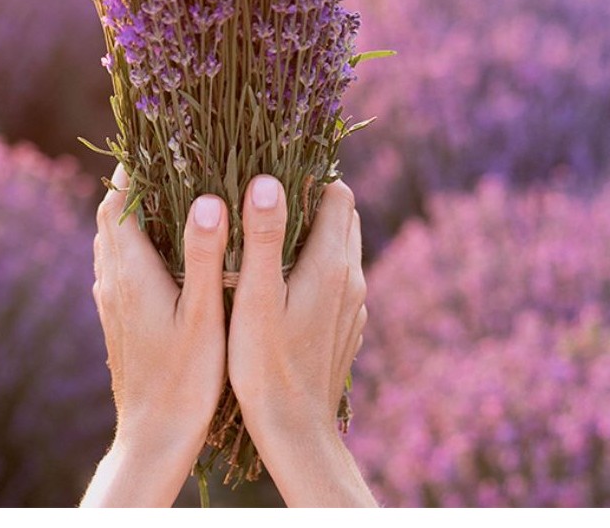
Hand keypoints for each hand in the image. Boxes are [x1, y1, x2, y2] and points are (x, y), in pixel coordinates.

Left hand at [81, 164, 228, 506]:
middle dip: (134, 184)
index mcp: (130, 271)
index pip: (116, 202)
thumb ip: (204, 255)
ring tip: (171, 195)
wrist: (152, 437)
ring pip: (111, 239)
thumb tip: (207, 199)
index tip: (155, 141)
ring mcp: (111, 299)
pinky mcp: (116, 316)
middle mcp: (112, 279)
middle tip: (170, 161)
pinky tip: (167, 249)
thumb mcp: (203, 314)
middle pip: (110, 215)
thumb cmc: (185, 378)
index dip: (131, 168)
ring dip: (132, 212)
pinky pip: (118, 261)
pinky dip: (134, 240)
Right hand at [228, 175, 376, 506]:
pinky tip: (285, 284)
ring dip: (314, 235)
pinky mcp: (348, 326)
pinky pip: (339, 280)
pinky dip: (318, 267)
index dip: (308, 179)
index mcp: (331, 263)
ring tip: (271, 239)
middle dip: (312, 201)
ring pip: (342, 249)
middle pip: (343, 217)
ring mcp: (354, 305)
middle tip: (268, 203)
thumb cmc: (265, 363)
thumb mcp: (255, 296)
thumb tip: (267, 180)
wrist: (296, 432)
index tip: (273, 178)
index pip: (337, 194)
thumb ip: (263, 236)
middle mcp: (352, 278)